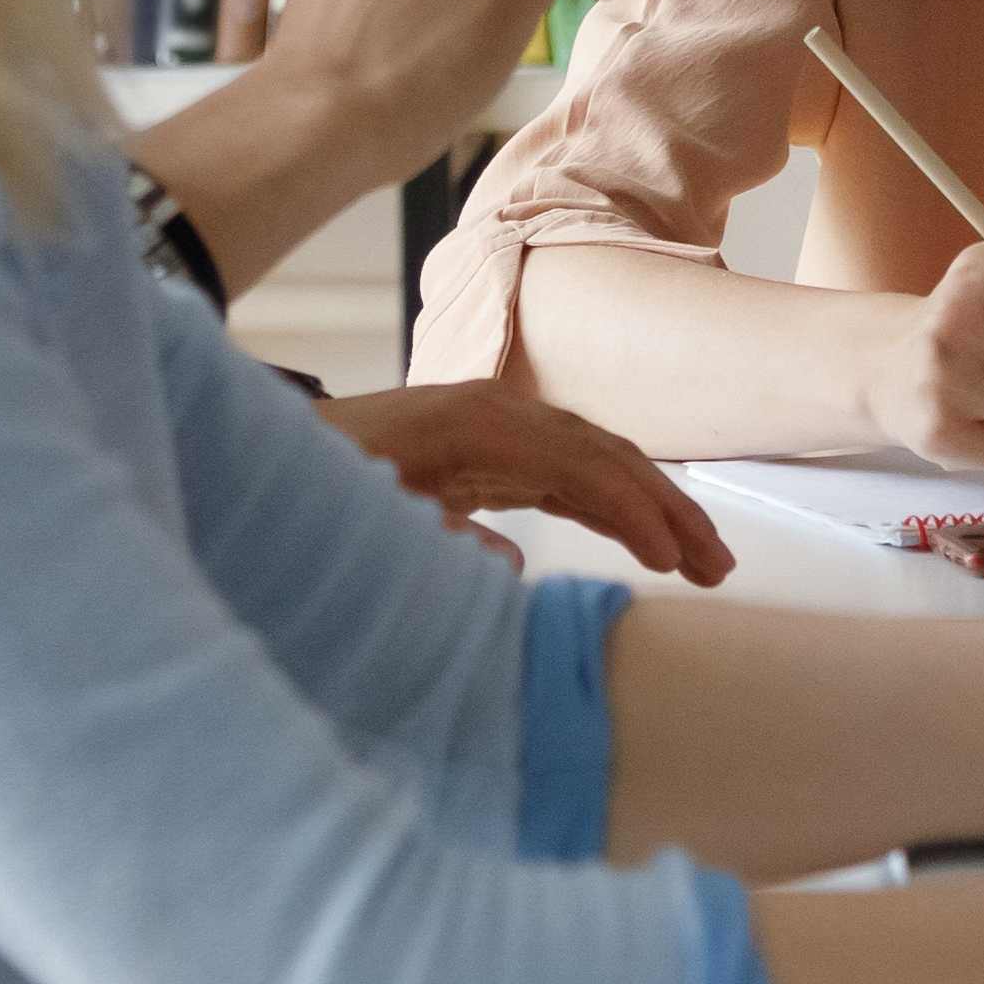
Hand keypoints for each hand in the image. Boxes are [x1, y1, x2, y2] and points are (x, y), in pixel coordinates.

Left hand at [318, 382, 733, 579]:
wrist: (263, 457)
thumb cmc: (310, 485)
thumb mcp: (369, 519)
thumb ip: (438, 542)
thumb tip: (509, 567)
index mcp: (477, 426)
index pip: (581, 465)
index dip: (633, 511)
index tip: (673, 560)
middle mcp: (501, 417)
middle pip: (607, 456)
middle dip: (668, 509)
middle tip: (720, 564)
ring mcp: (501, 432)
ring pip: (599, 465)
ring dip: (654, 510)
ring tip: (704, 560)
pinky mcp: (493, 456)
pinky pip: (571, 478)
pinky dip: (615, 508)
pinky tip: (646, 540)